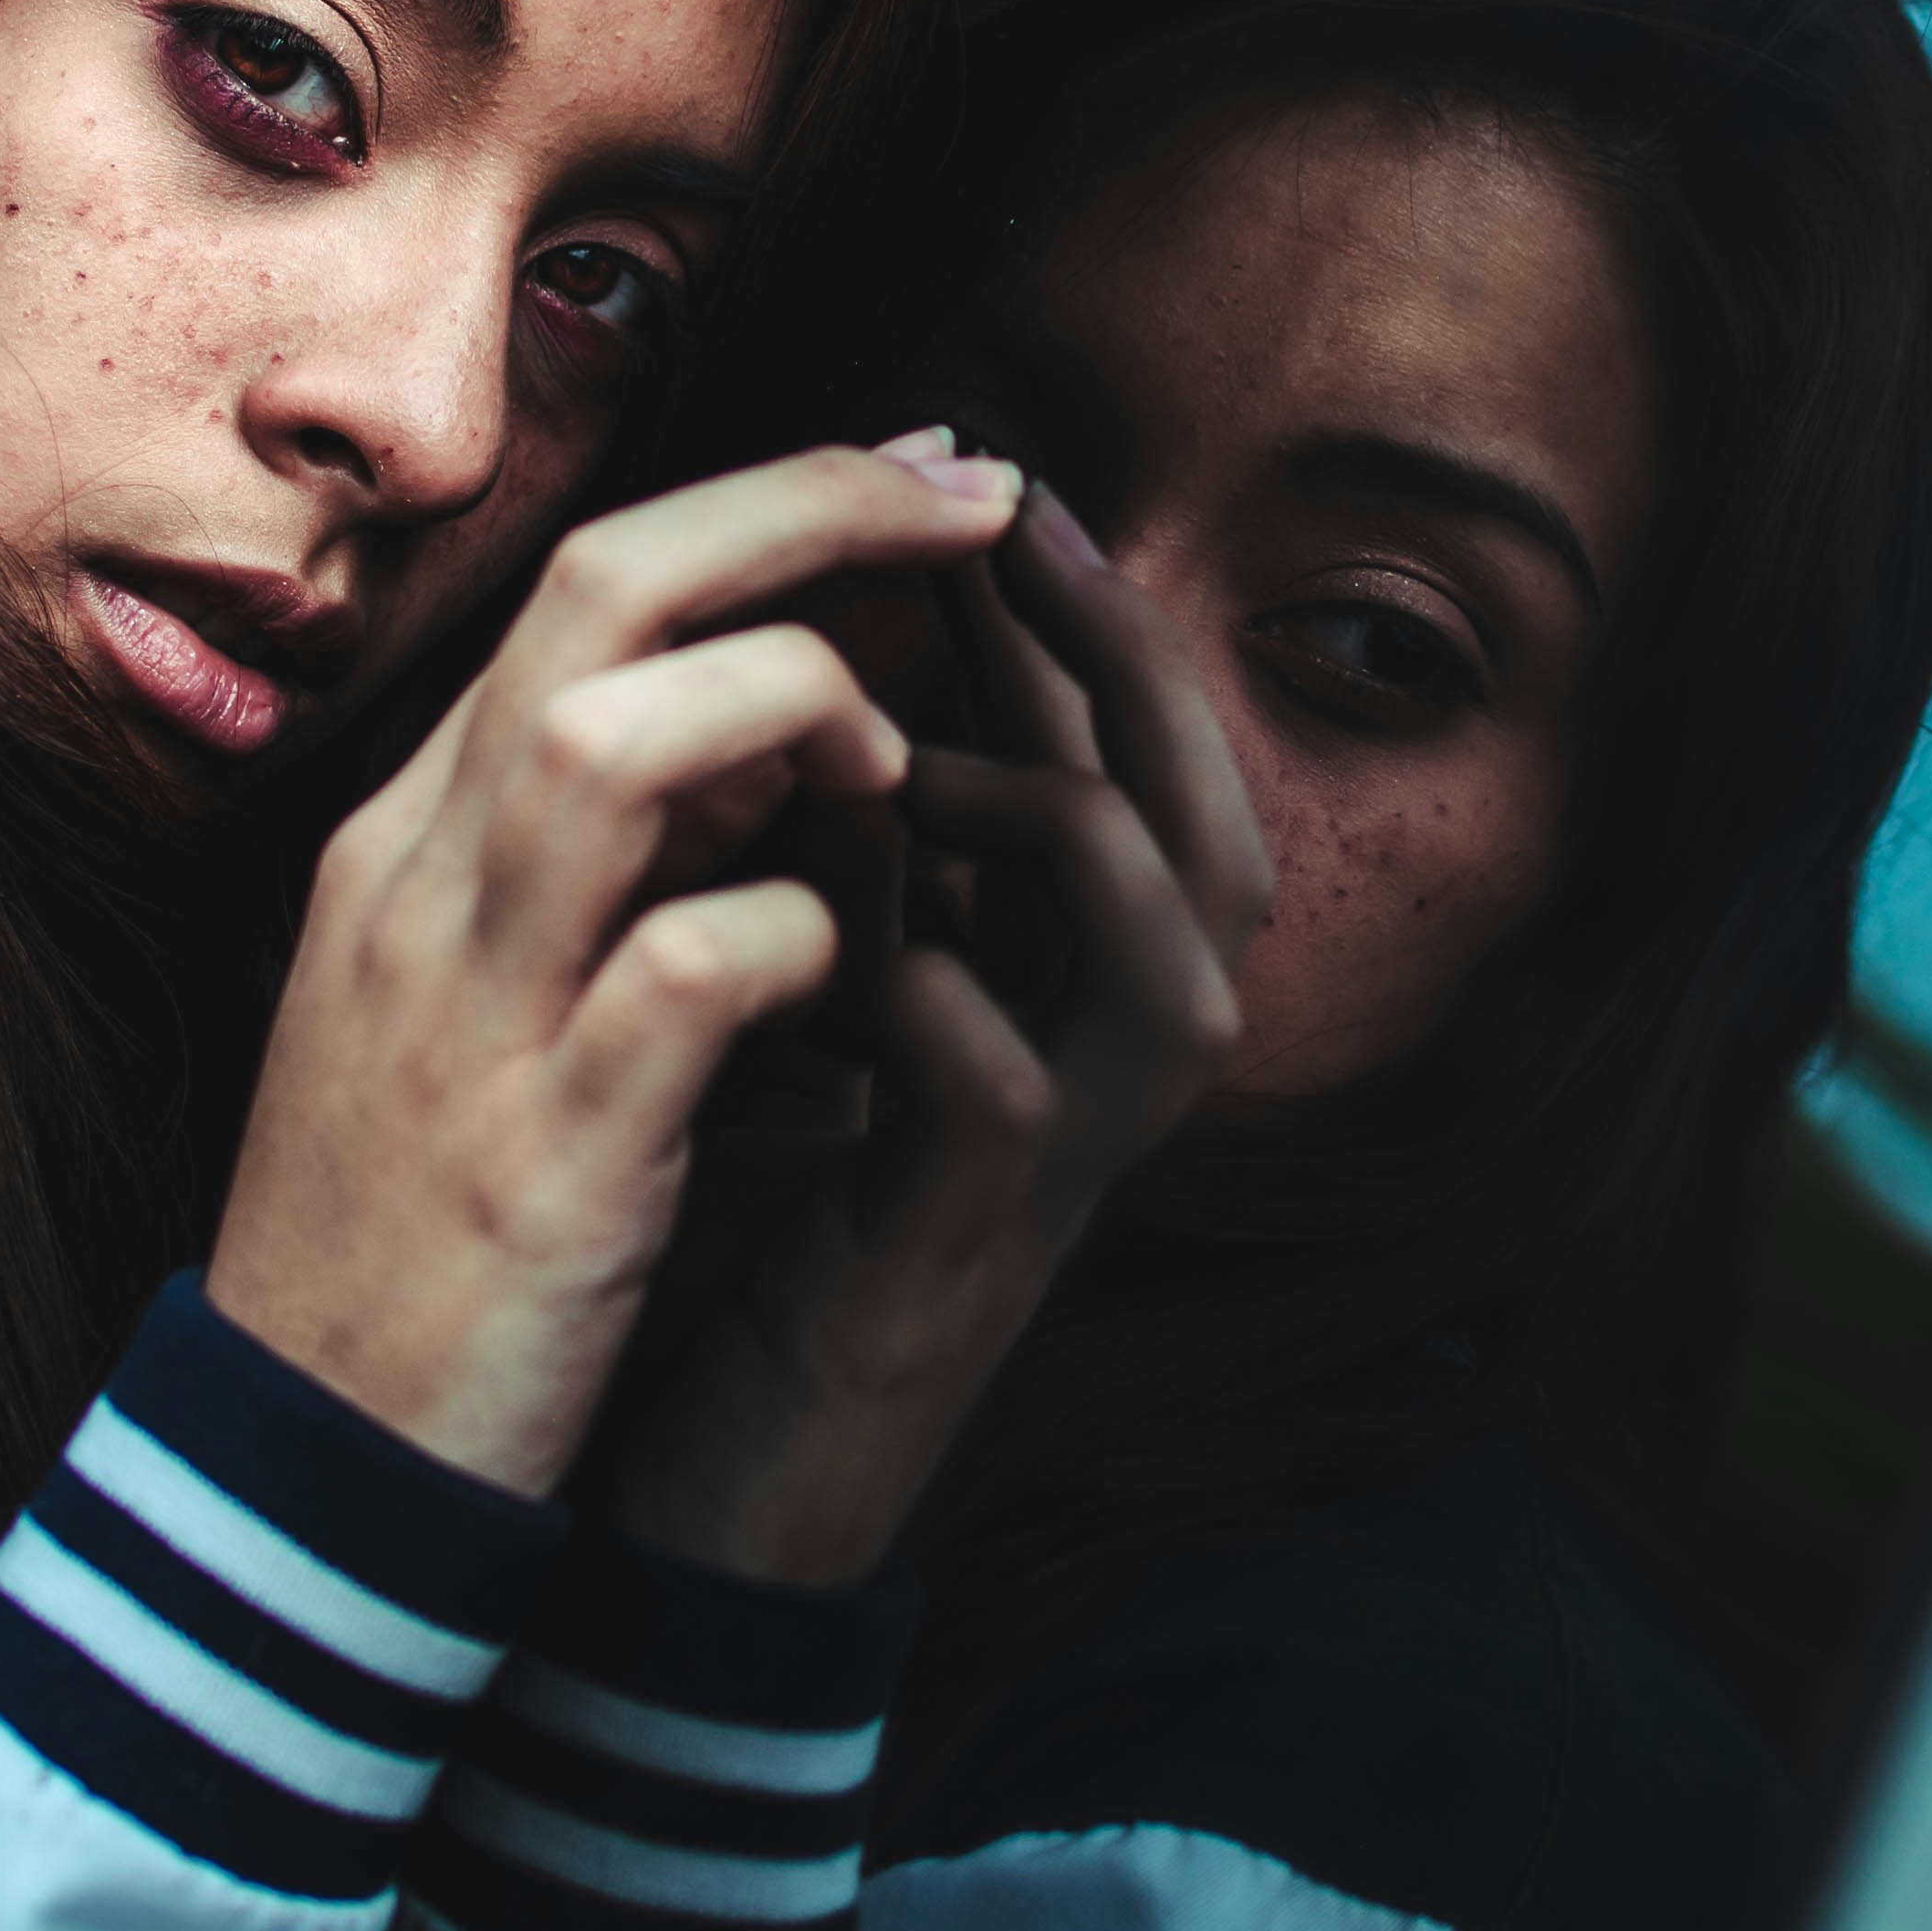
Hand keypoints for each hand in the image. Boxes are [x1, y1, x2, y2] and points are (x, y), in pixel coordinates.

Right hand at [206, 439, 1028, 1496]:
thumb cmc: (419, 1242)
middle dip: (808, 510)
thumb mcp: (477, 1013)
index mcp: (404, 845)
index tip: (926, 477)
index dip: (772, 506)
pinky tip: (850, 973)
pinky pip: (687, 968)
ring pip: (607, 740)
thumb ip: (603, 866)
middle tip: (980, 493)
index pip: (585, 590)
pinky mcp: (544, 1153)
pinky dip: (798, 933)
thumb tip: (783, 736)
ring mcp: (468, 1011)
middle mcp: (415, 886)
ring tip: (902, 763)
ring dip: (790, 705)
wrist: (302, 1478)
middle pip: (599, 595)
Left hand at [600, 486, 1272, 1585]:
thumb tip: (851, 637)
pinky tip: (825, 933)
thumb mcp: (850, 983)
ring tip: (903, 744)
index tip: (984, 471)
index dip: (1093, 610)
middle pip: (1206, 811)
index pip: (1153, 753)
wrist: (725, 1459)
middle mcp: (1121, 1058)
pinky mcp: (970, 1240)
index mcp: (1089, 981)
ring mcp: (1070, 1153)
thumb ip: (882, 843)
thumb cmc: (781, 1206)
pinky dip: (918, 981)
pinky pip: (996, 1075)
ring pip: (1158, 930)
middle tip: (998, 533)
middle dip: (1109, 659)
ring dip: (1037, 806)